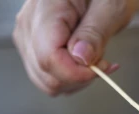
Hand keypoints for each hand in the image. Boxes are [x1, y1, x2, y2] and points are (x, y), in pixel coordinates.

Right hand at [13, 0, 133, 95]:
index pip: (48, 56)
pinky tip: (85, 64)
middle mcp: (29, 22)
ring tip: (93, 59)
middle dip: (78, 77)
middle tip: (102, 62)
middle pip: (45, 72)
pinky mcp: (33, 49)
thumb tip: (80, 58)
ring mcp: (27, 37)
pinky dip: (71, 78)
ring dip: (75, 80)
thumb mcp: (110, 7)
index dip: (76, 72)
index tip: (100, 67)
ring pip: (46, 81)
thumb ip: (95, 32)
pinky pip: (48, 78)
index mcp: (46, 6)